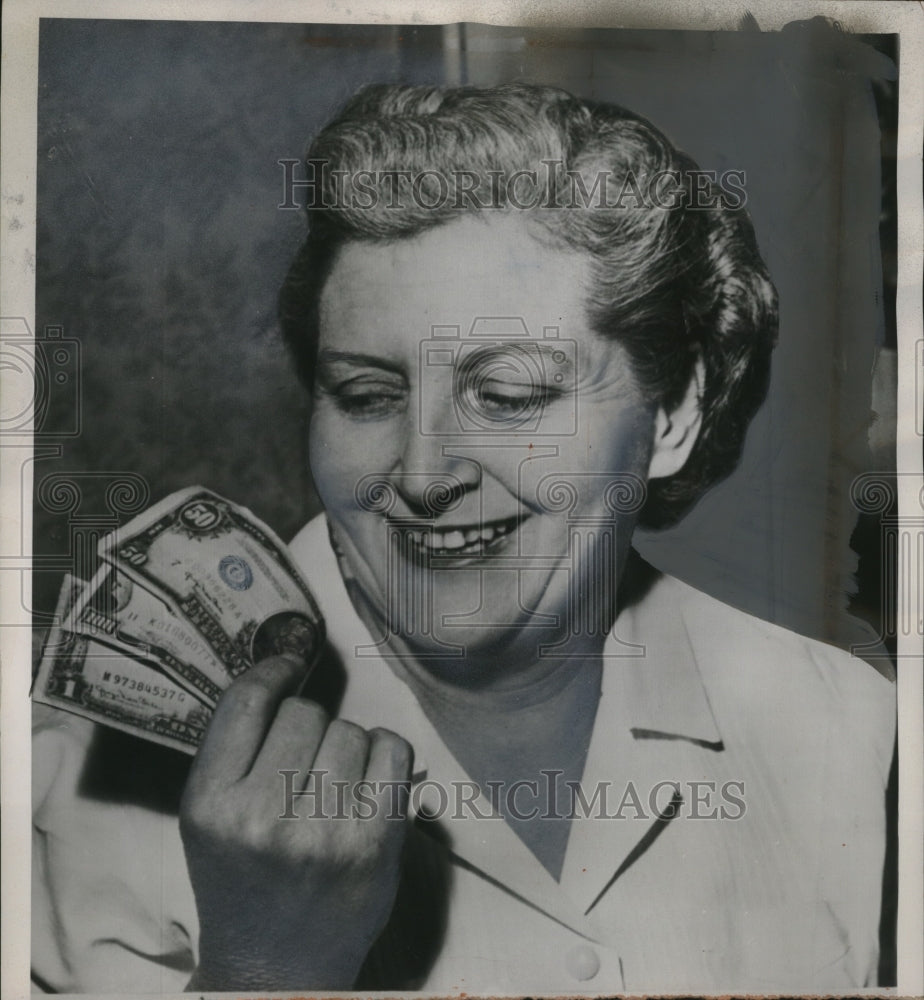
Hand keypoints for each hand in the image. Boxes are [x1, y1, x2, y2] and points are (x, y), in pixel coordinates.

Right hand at [179, 654, 412, 990]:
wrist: (276, 970)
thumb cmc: (242, 881)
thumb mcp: (209, 817)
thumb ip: (237, 748)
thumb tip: (286, 667)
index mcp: (211, 804)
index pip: (246, 702)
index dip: (273, 671)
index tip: (288, 667)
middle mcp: (263, 817)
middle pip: (305, 714)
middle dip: (308, 727)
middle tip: (303, 764)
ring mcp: (324, 831)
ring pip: (351, 730)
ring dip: (346, 744)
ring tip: (333, 782)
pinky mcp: (375, 844)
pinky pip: (394, 750)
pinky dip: (385, 752)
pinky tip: (369, 776)